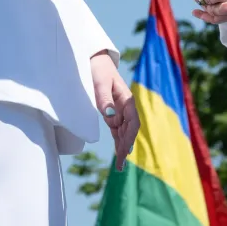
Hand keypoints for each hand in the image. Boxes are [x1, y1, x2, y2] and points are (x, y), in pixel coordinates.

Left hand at [92, 52, 139, 172]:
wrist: (94, 60)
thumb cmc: (97, 69)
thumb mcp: (99, 82)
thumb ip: (104, 99)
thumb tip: (110, 117)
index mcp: (127, 99)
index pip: (132, 122)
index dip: (129, 138)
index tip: (124, 151)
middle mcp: (125, 106)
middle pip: (129, 130)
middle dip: (125, 147)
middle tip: (119, 165)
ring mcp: (119, 109)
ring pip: (123, 131)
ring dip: (122, 147)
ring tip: (119, 165)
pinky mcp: (111, 111)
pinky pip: (117, 129)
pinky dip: (118, 140)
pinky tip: (119, 151)